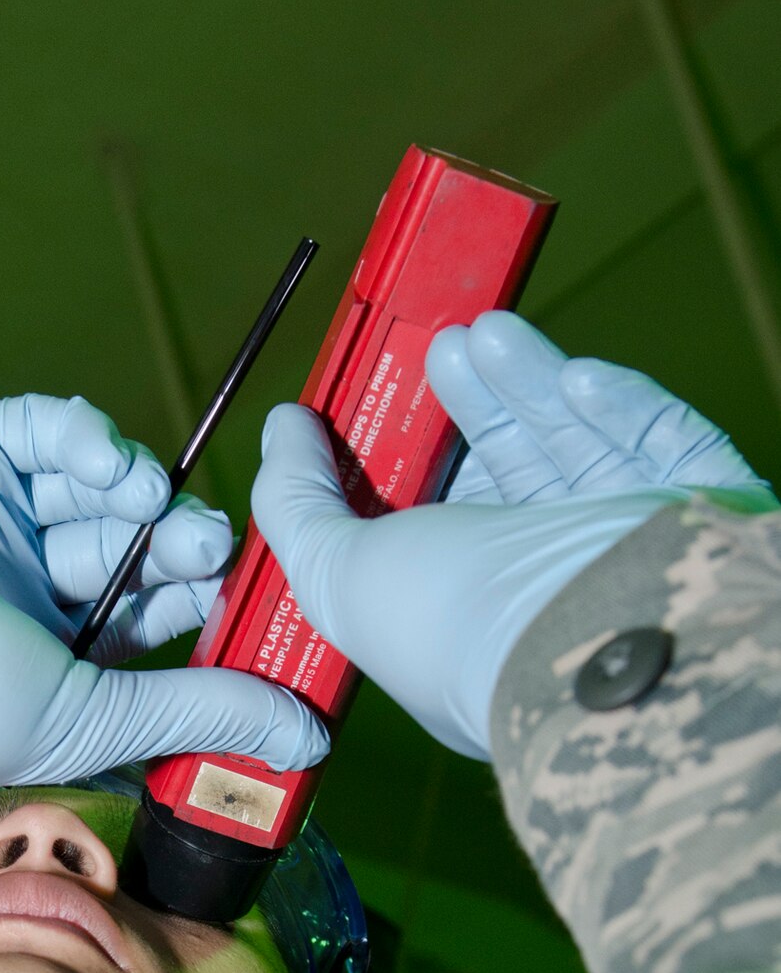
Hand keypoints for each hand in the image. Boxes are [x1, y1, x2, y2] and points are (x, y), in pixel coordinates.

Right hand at [0, 395, 327, 803]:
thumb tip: (308, 741)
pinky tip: (107, 466)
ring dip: (138, 494)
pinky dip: (87, 439)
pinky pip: (45, 429)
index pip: (146, 619)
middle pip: (131, 548)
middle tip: (204, 549)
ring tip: (151, 507)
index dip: (193, 606)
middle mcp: (25, 588)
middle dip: (175, 546)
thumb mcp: (84, 717)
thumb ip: (195, 711)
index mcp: (48, 659)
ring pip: (96, 488)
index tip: (230, 601)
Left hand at [251, 312, 775, 757]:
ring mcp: (619, 560)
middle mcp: (542, 601)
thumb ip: (298, 505)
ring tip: (484, 334)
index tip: (366, 412)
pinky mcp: (690, 518)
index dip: (396, 474)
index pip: (429, 540)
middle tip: (436, 349)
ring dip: (527, 388)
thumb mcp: (337, 573)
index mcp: (463, 633)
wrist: (592, 638)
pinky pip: (660, 449)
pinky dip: (618, 409)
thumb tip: (282, 433)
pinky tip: (576, 378)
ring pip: (577, 454)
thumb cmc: (460, 628)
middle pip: (506, 484)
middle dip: (469, 410)